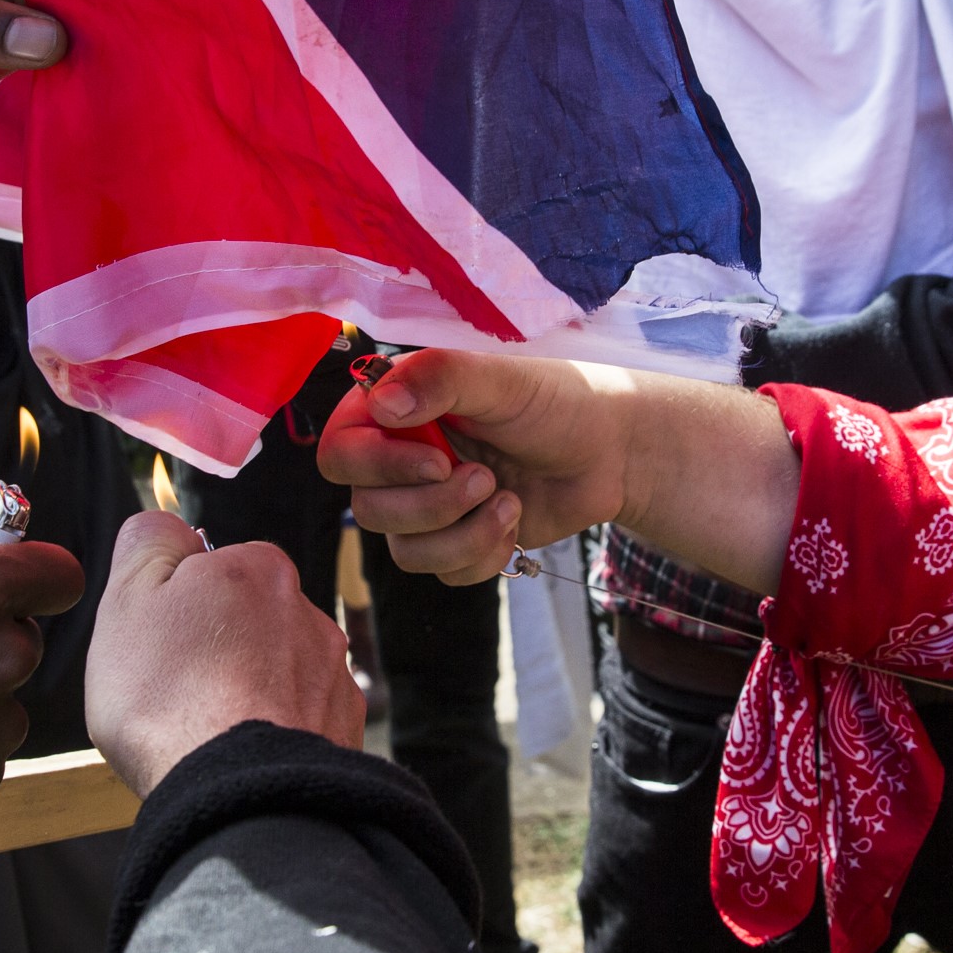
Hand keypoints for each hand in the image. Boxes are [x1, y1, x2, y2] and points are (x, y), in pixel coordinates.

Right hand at [86, 513, 364, 795]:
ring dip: (245, 693)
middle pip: (244, 622)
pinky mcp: (345, 729)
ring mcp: (332, 672)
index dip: (174, 610)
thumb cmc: (172, 698)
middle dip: (215, 651)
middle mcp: (308, 610)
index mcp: (258, 567)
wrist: (241, 796)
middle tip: (175, 694)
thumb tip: (166, 524)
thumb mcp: (127, 600)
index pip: (208, 570)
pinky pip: (299, 720)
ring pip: (274, 672)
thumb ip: (148, 543)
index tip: (156, 648)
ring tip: (208, 734)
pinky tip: (243, 757)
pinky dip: (273, 734)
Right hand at [316, 351, 643, 583]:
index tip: (438, 460)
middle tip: (486, 478)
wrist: (611, 454)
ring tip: (508, 501)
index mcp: (397, 411)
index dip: (378, 466)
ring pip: (405, 551)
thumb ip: (440, 378)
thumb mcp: (502, 380)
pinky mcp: (456, 542)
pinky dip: (483, 554)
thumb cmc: (556, 403)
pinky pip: (443, 573)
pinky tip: (514, 519)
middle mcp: (401, 460)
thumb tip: (380, 403)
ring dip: (463, 534)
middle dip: (434, 505)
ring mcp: (427, 506)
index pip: (340, 451)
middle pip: (368, 510)